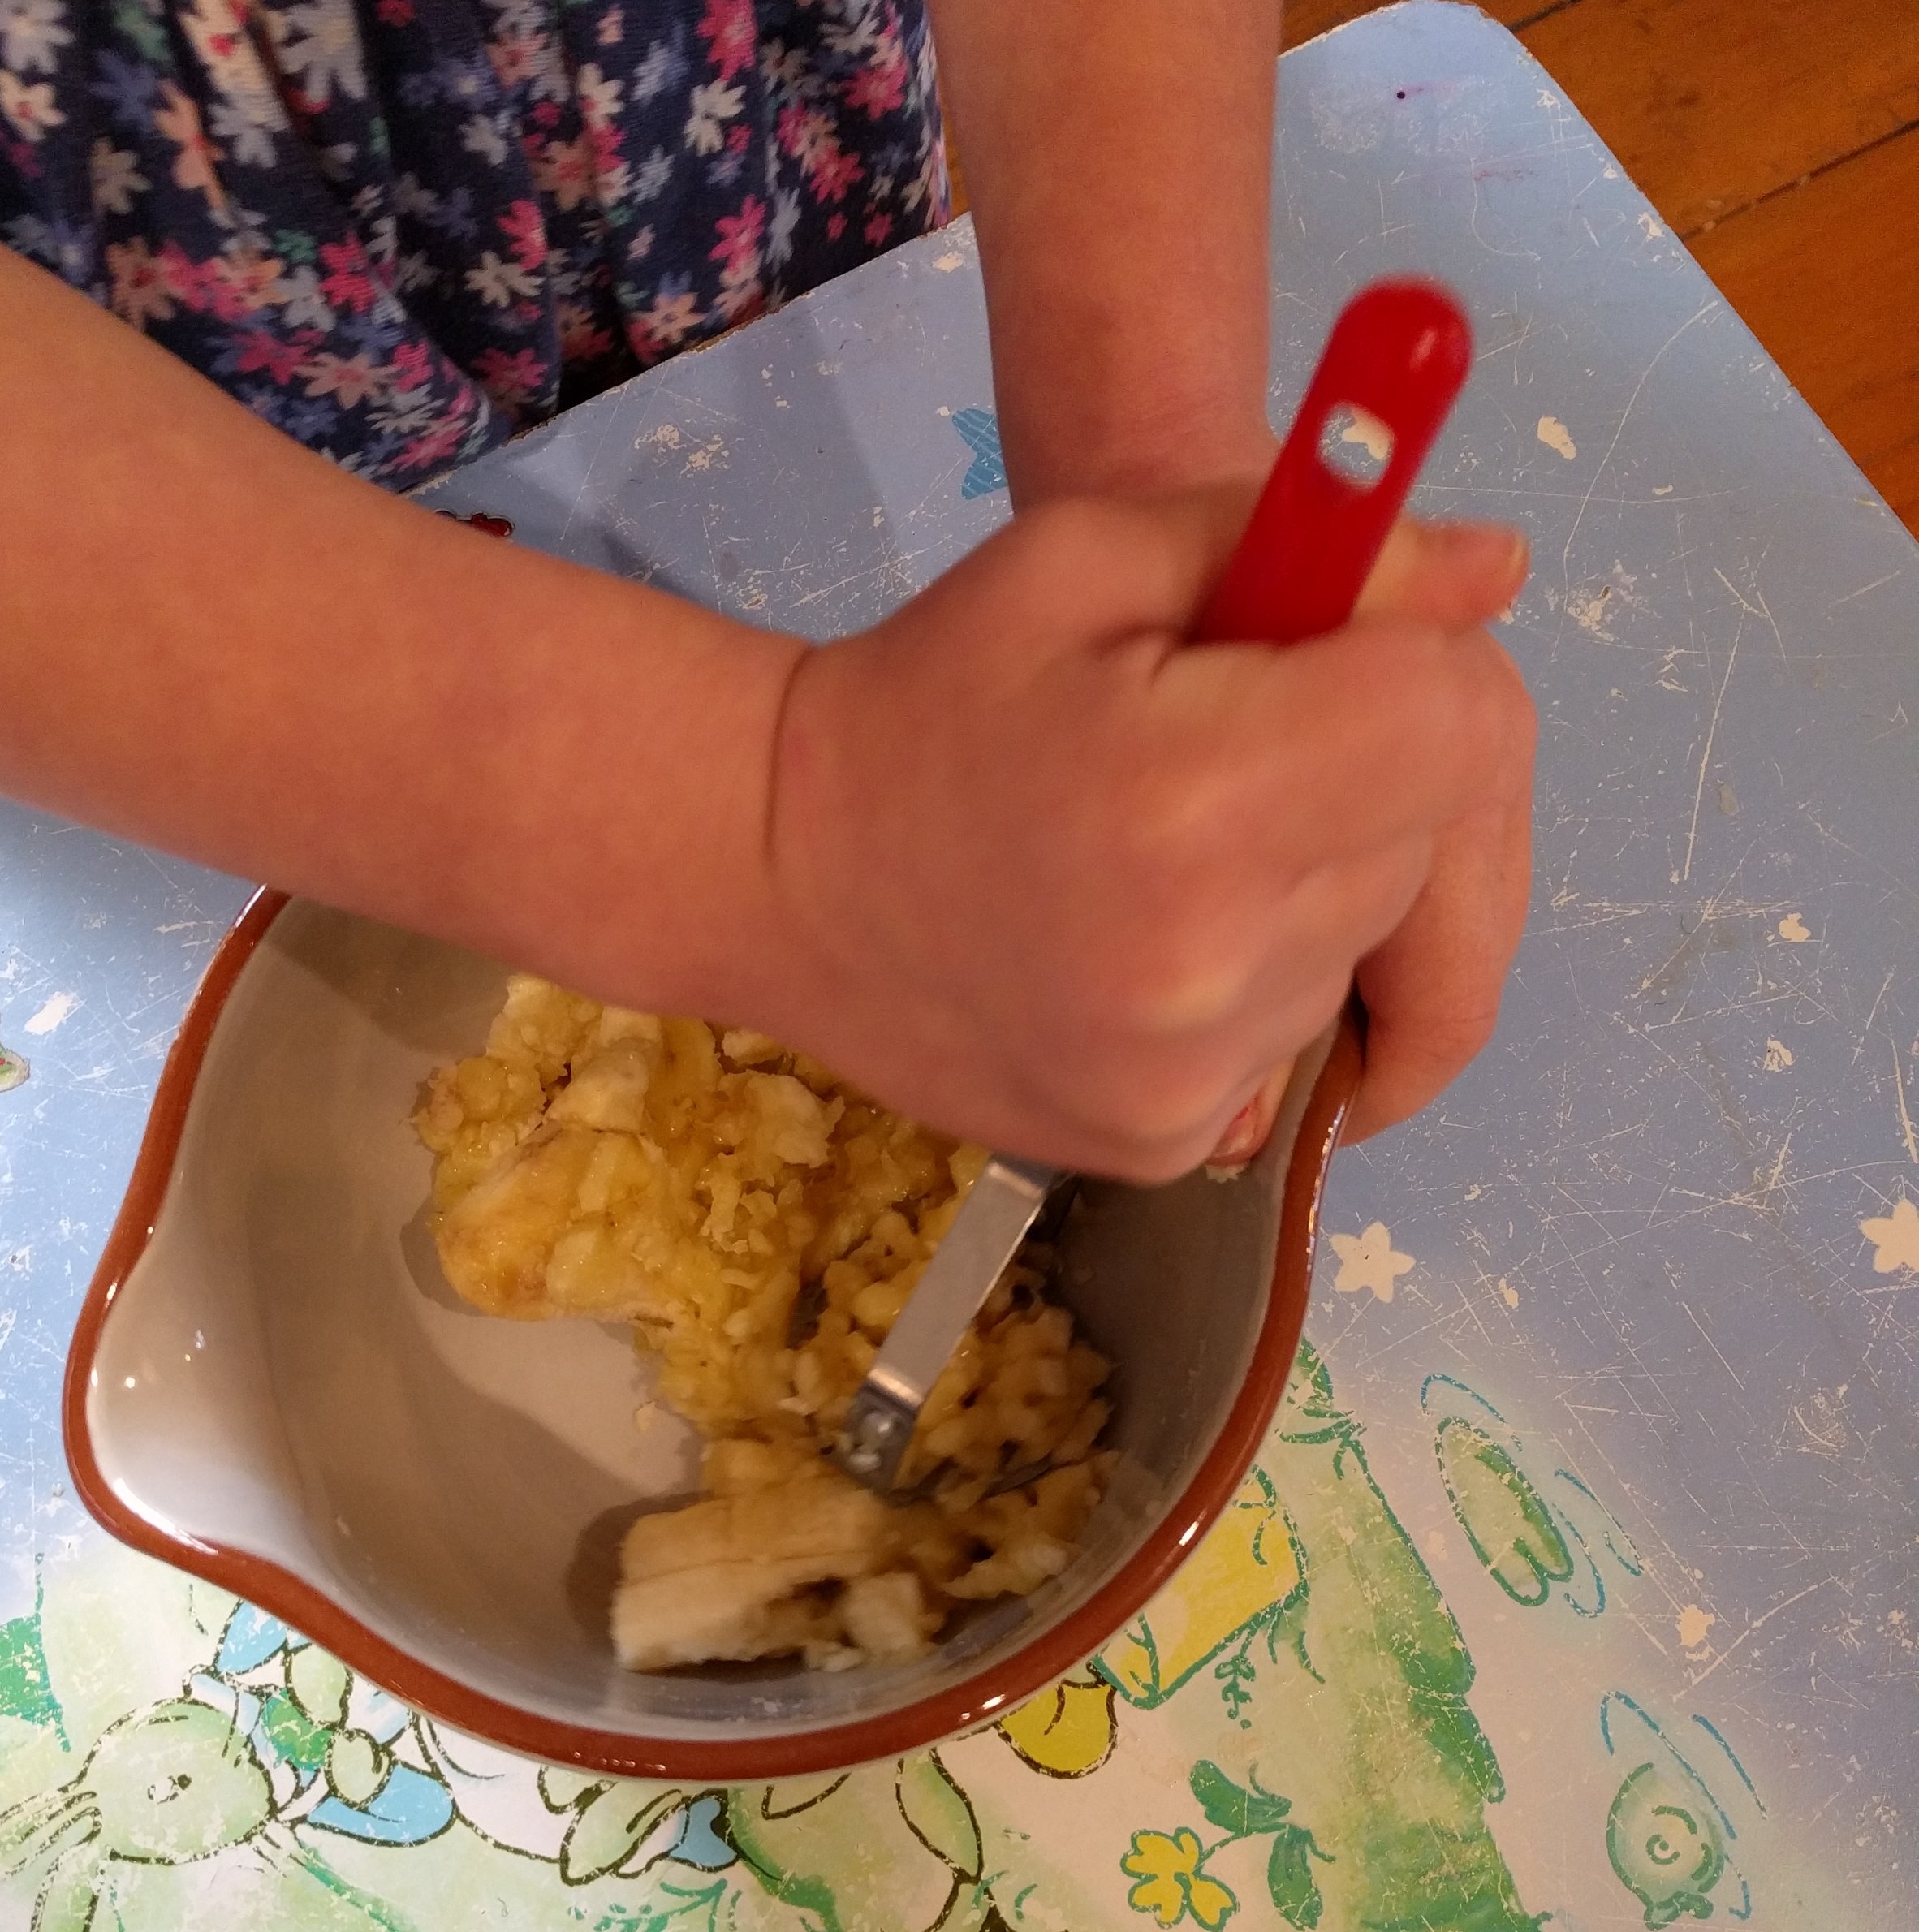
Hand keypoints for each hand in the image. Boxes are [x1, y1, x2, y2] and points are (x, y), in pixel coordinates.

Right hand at [756, 487, 1533, 1180]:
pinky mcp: (1171, 1145)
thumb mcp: (1092, 558)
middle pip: (1427, 844)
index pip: (1465, 727)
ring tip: (1161, 854)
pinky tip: (1143, 940)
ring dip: (1310, 886)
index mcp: (1197, 792)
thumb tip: (1499, 570)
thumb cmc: (934, 692)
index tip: (1331, 661)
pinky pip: (1301, 1037)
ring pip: (1367, 950)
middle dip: (1361, 779)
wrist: (779, 876)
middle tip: (1218, 752)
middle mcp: (1213, 963)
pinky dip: (1258, 980)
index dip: (1424, 671)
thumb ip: (1306, 542)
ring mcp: (1193, 1080)